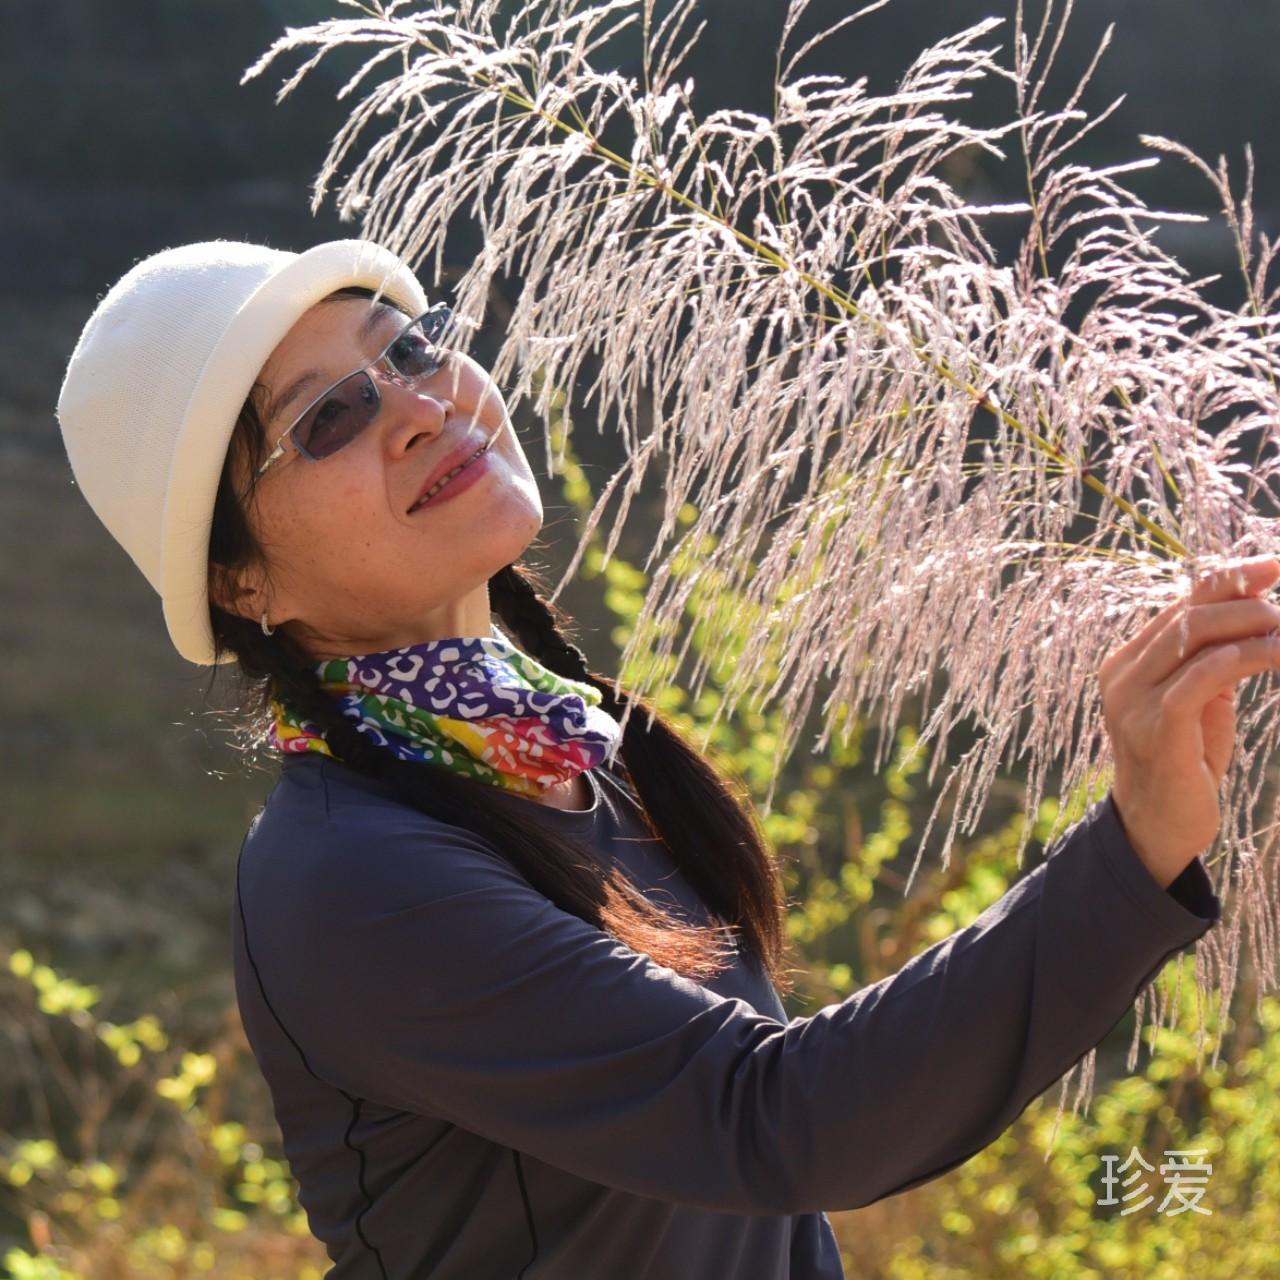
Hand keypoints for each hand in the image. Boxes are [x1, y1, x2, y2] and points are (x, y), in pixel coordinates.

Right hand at [1098, 554, 1279, 887]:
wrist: (1158, 826)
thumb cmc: (1183, 762)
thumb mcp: (1197, 702)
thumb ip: (1208, 662)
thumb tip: (1250, 612)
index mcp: (1126, 661)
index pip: (1179, 605)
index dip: (1228, 579)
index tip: (1272, 565)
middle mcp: (1122, 673)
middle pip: (1187, 613)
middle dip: (1245, 597)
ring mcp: (1132, 699)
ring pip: (1194, 636)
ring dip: (1250, 625)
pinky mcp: (1156, 725)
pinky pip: (1205, 675)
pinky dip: (1245, 657)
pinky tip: (1274, 652)